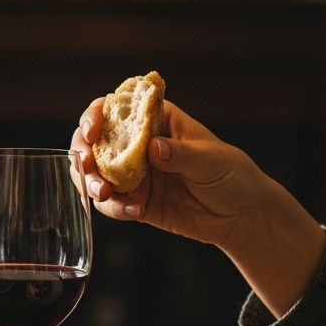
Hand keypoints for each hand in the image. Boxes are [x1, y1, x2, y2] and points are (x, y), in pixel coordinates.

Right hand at [71, 99, 276, 247]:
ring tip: (106, 196)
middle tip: (90, 173)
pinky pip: (110, 204)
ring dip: (91, 184)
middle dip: (84, 156)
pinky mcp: (134, 201)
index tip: (92, 134)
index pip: (116, 109)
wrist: (241, 215)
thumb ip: (180, 154)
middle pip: (94, 142)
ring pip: (95, 174)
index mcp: (156, 120)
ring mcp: (133, 174)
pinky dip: (114, 209)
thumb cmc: (232, 175)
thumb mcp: (211, 160)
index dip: (96, 117)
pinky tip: (135, 212)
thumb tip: (153, 148)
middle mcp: (138, 144)